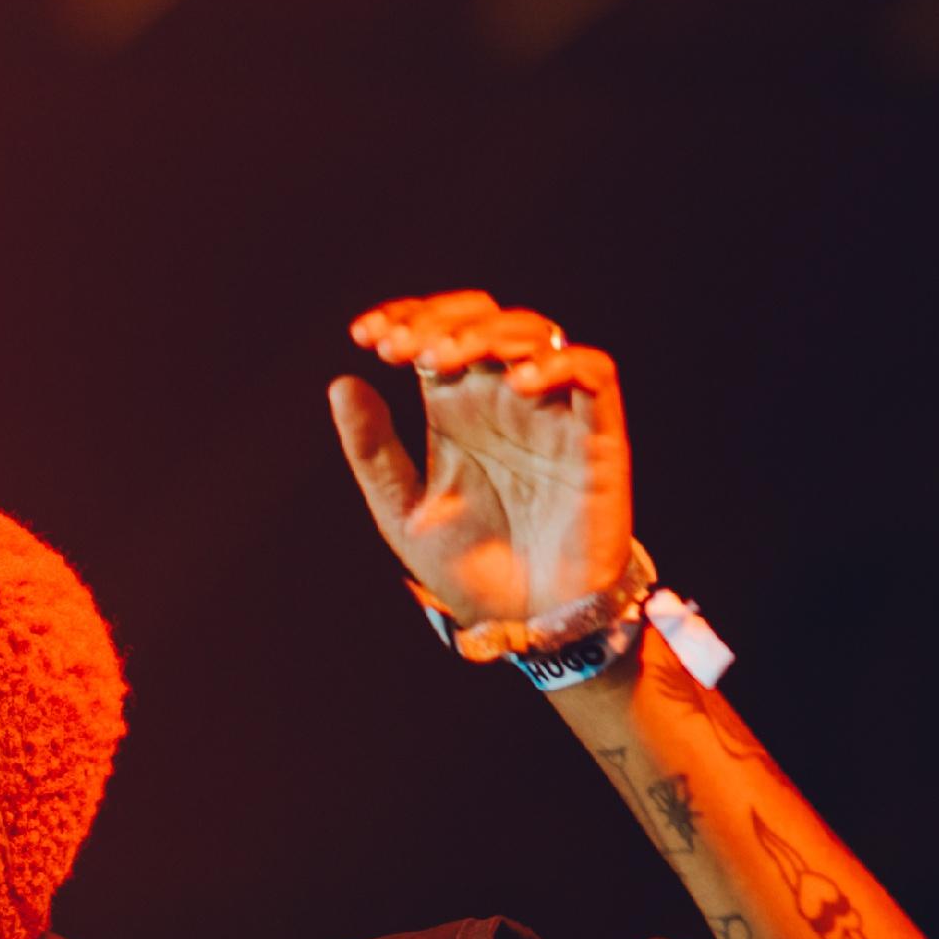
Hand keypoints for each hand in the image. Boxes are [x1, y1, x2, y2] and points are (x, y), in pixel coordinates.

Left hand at [329, 288, 631, 626]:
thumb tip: (342, 381)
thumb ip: (373, 451)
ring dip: (487, 335)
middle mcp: (504, 400)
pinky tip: (516, 383)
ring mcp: (551, 412)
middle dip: (440, 320)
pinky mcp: (596, 434)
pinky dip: (559, 364)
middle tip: (399, 349)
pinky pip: (594, 373)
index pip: (438, 334)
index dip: (406, 318)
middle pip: (484, 320)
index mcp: (457, 409)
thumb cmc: (470, 570)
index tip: (364, 334)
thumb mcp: (402, 513)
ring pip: (536, 333)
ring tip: (443, 360)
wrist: (525, 620)